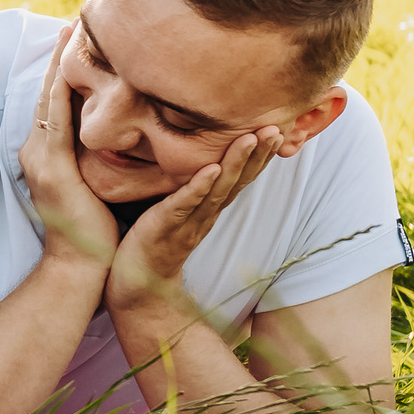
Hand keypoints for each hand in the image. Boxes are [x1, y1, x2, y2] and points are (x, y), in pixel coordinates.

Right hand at [18, 23, 117, 269]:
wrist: (81, 265)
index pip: (53, 101)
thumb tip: (120, 130)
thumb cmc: (95, 228)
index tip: (76, 39)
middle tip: (71, 21)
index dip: (63, 69)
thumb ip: (95, 155)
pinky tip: (72, 70)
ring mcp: (40, 158)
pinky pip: (58, 121)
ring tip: (70, 33)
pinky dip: (63, 93)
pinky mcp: (52, 168)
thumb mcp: (93, 181)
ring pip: (48, 99)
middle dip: (58, 57)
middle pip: (47, 92)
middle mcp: (36, 150)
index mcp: (46, 153)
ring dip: (59, 65)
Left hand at [108, 128, 281, 308]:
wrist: (136, 284)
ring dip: (236, 163)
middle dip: (257, 154)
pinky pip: (185, 204)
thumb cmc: (154, 240)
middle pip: (237, 181)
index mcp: (209, 208)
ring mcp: (188, 222)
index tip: (277, 130)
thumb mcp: (177, 208)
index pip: (240, 178)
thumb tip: (200, 156)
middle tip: (275, 128)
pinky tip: (212, 169)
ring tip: (250, 138)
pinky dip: (200, 186)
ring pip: (218, 190)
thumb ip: (190, 186)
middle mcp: (205, 214)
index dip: (258, 156)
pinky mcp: (166, 227)